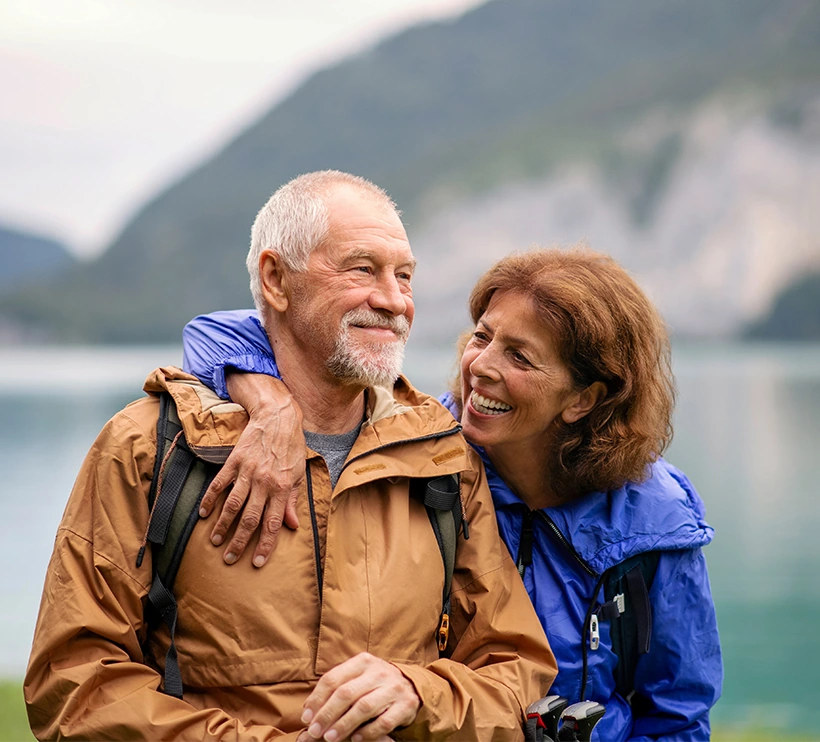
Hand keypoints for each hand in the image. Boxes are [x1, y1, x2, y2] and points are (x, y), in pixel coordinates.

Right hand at [198, 372, 305, 566]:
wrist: (278, 417)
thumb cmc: (292, 446)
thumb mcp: (299, 473)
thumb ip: (293, 501)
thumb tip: (292, 526)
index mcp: (283, 488)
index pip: (273, 523)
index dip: (265, 545)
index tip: (256, 562)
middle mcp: (264, 483)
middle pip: (250, 519)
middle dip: (239, 542)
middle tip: (229, 558)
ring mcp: (247, 472)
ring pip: (232, 505)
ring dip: (222, 526)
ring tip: (214, 541)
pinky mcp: (234, 461)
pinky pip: (219, 484)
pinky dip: (210, 499)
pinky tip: (203, 513)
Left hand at [301, 653, 419, 741]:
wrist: (411, 685)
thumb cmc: (375, 683)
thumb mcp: (357, 677)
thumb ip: (335, 689)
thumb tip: (308, 710)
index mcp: (363, 662)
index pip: (333, 678)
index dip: (317, 699)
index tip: (306, 717)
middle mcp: (379, 672)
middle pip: (346, 693)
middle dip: (327, 714)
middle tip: (314, 732)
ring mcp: (394, 688)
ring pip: (364, 707)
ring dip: (344, 724)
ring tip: (330, 738)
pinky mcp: (406, 705)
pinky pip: (384, 721)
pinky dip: (368, 732)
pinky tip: (356, 738)